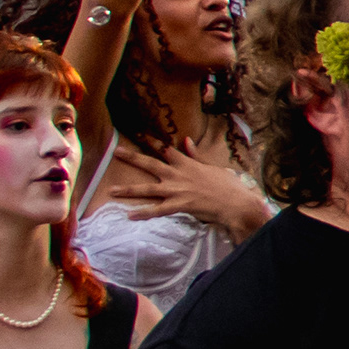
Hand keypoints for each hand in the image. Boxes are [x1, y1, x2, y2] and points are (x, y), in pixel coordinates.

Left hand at [99, 139, 273, 239]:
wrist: (236, 203)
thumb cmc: (227, 185)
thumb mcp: (212, 166)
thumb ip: (195, 155)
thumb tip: (186, 140)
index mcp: (187, 164)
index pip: (166, 149)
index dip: (152, 141)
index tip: (138, 134)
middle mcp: (178, 175)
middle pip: (150, 164)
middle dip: (132, 157)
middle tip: (116, 151)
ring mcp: (177, 190)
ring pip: (147, 189)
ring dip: (128, 190)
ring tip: (111, 190)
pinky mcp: (179, 205)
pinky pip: (157, 210)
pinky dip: (143, 213)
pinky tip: (130, 215)